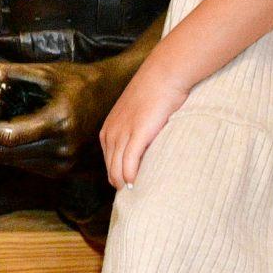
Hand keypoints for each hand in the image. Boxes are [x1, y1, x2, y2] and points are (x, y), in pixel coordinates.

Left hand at [0, 56, 117, 175]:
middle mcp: (61, 148)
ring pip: (9, 162)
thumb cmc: (79, 80)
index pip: (7, 135)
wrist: (113, 98)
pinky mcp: (59, 169)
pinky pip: (20, 164)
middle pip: (4, 153)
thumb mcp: (44, 72)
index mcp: (58, 122)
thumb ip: (6, 73)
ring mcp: (62, 163)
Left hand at [100, 60, 188, 188]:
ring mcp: (123, 133)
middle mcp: (111, 133)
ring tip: (137, 196)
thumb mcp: (137, 116)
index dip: (118, 177)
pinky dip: (130, 175)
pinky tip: (135, 184)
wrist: (163, 75)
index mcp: (109, 130)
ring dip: (125, 183)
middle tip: (135, 198)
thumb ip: (135, 133)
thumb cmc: (155, 95)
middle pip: (111, 169)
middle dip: (120, 184)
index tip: (130, 188)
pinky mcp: (137, 134)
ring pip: (117, 169)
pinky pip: (129, 162)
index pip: (109, 163)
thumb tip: (143, 153)